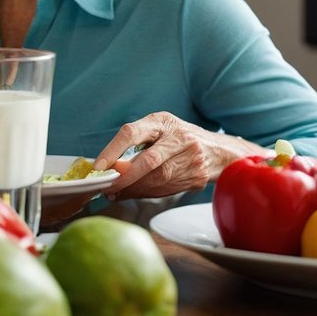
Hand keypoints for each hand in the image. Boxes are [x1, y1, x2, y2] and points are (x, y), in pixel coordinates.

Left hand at [95, 112, 266, 199]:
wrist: (217, 150)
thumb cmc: (176, 137)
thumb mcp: (157, 129)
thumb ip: (133, 144)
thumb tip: (106, 168)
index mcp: (162, 121)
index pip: (132, 132)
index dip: (113, 150)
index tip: (99, 166)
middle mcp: (178, 137)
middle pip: (148, 161)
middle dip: (124, 177)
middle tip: (107, 187)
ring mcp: (191, 157)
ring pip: (158, 179)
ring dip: (134, 189)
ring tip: (116, 192)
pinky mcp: (197, 176)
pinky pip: (167, 189)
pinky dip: (147, 194)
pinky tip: (135, 193)